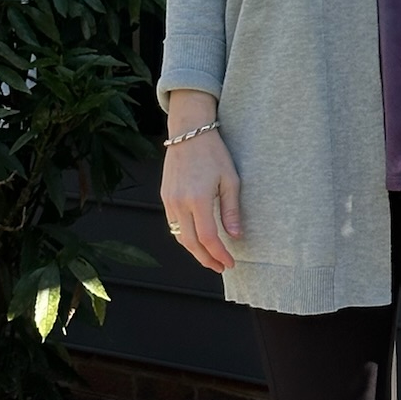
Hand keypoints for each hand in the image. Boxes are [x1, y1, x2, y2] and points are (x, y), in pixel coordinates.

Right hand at [160, 92, 240, 272]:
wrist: (189, 132)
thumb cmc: (214, 153)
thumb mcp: (231, 180)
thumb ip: (231, 210)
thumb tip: (236, 236)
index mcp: (198, 199)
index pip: (208, 238)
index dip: (219, 254)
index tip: (230, 263)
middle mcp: (179, 203)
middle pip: (190, 243)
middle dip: (206, 259)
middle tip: (220, 267)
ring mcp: (169, 200)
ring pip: (179, 236)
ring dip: (194, 250)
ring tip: (210, 257)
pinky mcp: (165, 196)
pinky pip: (173, 224)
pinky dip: (185, 236)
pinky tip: (197, 239)